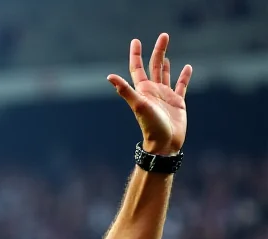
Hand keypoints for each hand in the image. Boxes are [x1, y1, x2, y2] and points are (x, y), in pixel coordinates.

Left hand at [107, 33, 191, 154]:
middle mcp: (153, 91)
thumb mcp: (138, 105)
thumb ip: (125, 90)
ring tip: (166, 50)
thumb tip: (109, 77)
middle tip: (164, 35)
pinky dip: (184, 76)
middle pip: (154, 66)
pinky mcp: (178, 102)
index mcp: (143, 90)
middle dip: (158, 50)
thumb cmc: (151, 126)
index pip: (137, 68)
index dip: (136, 55)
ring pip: (165, 74)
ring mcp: (165, 96)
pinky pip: (181, 86)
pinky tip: (187, 67)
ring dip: (166, 61)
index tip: (136, 41)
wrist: (164, 144)